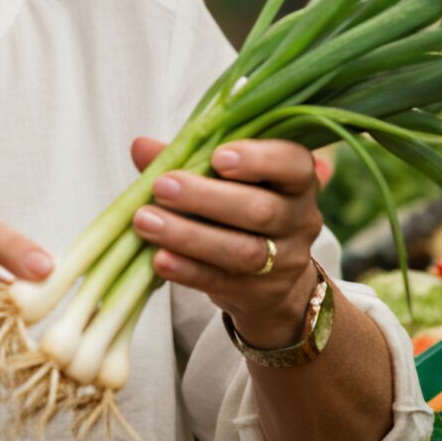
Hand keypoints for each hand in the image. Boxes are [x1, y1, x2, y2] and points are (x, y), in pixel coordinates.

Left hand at [128, 137, 329, 347]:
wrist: (271, 281)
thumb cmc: (239, 213)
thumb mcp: (223, 181)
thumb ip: (188, 160)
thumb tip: (141, 146)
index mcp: (296, 180)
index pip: (293, 163)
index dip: (259, 159)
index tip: (218, 155)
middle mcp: (300, 219)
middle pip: (261, 209)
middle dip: (207, 197)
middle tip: (161, 187)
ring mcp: (286, 260)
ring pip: (243, 250)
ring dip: (189, 236)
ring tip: (145, 222)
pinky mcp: (261, 294)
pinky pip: (222, 282)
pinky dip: (187, 270)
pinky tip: (158, 258)